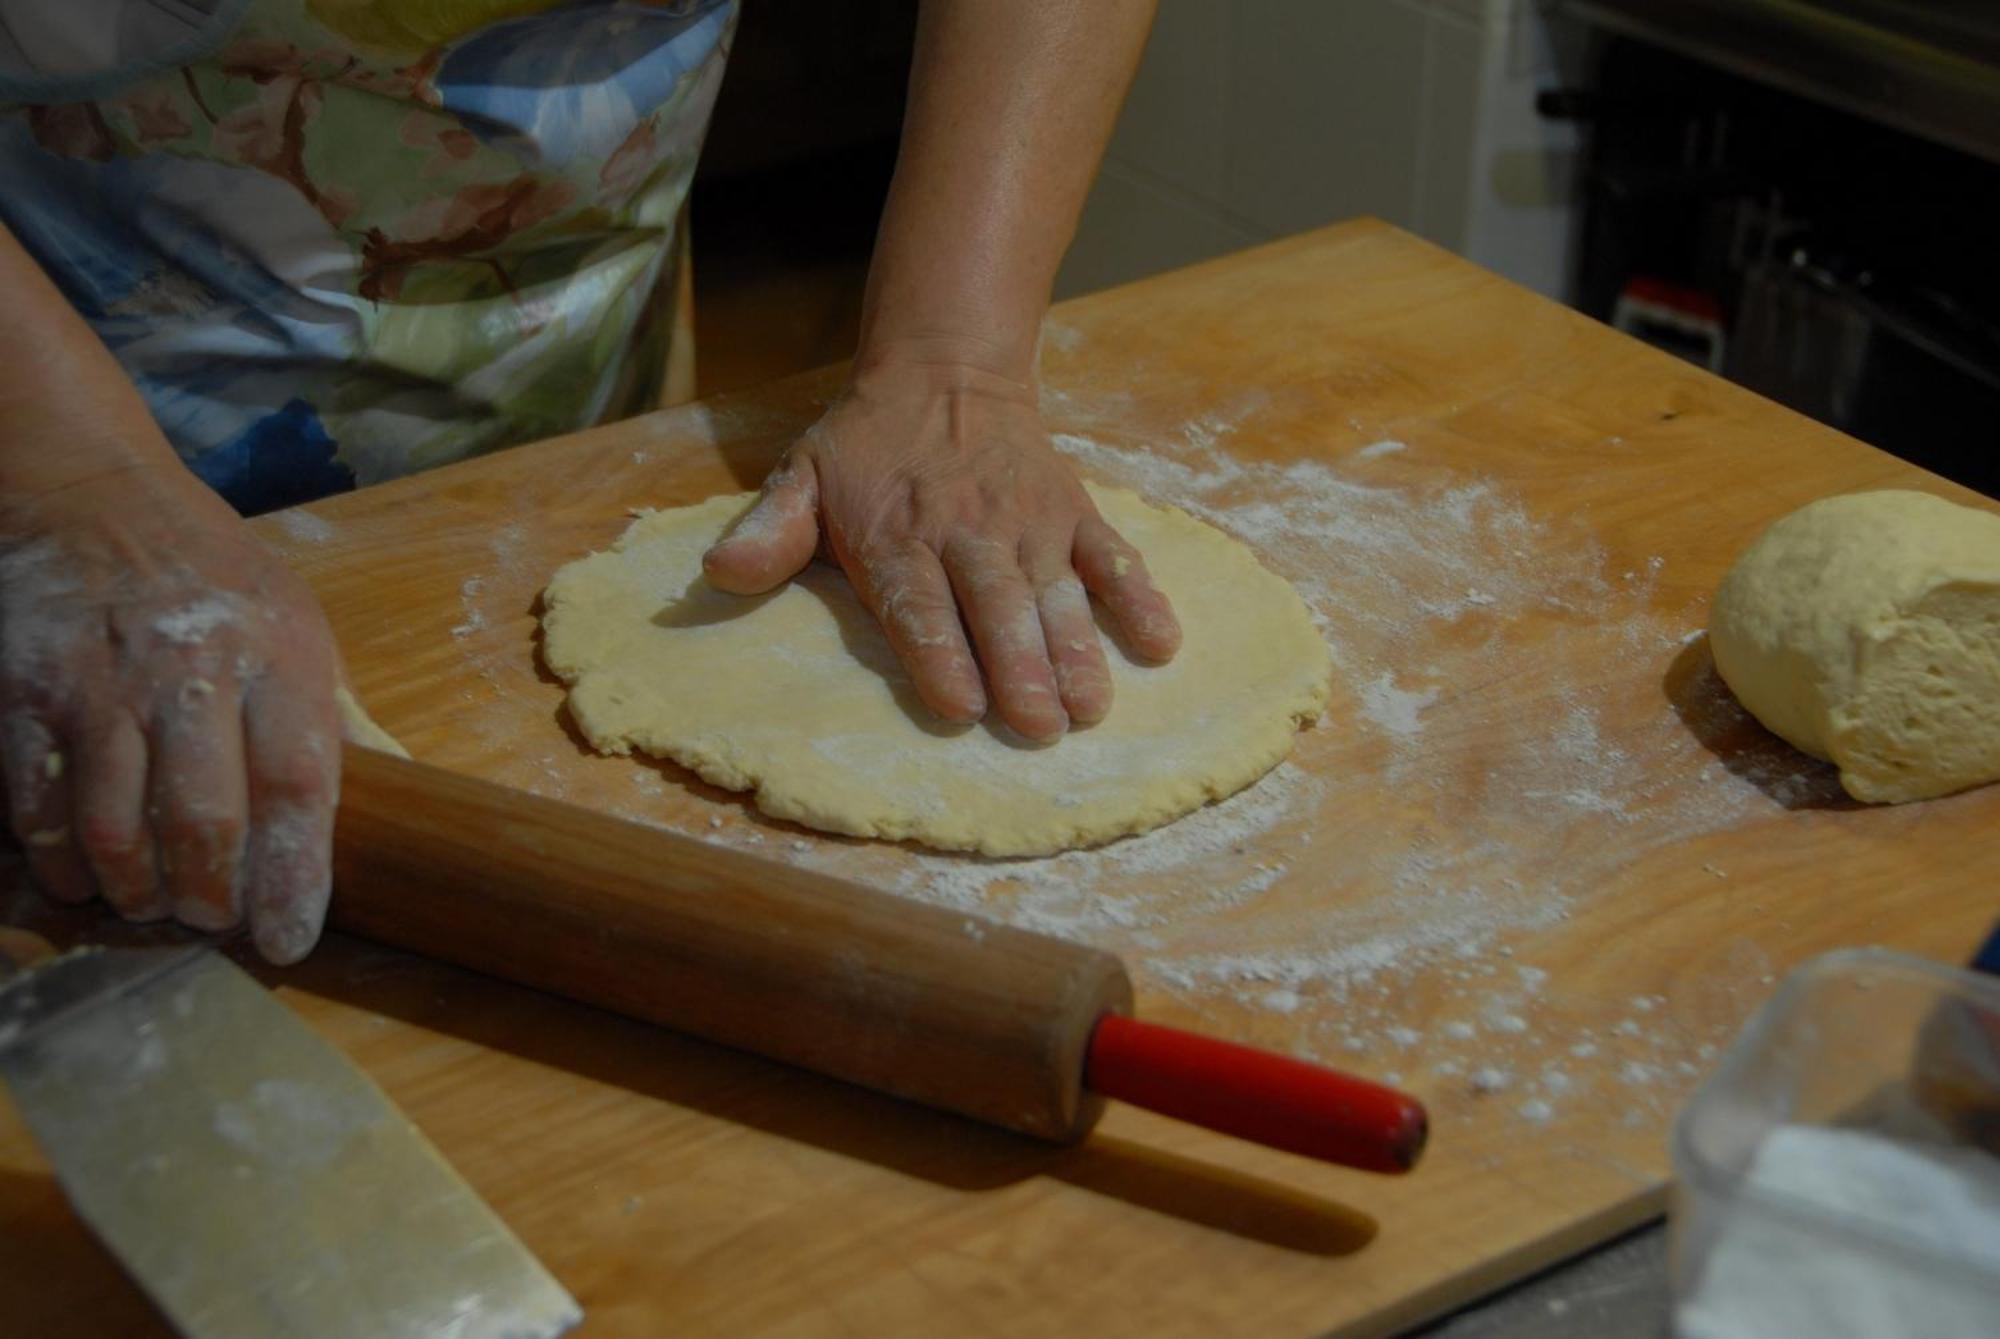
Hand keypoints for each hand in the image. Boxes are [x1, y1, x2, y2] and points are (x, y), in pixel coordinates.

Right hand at [0, 465, 342, 961]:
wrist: (92, 496)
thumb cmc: (215, 577)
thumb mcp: (296, 624)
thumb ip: (326, 715)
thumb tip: (383, 797)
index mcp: (277, 656)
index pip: (298, 787)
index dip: (295, 875)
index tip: (291, 937)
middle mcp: (192, 672)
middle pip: (205, 819)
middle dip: (210, 896)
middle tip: (212, 921)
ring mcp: (102, 683)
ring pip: (114, 824)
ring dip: (135, 888)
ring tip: (153, 904)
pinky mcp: (26, 692)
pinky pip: (39, 800)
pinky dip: (61, 857)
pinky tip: (84, 877)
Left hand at [702, 359, 1180, 740]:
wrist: (946, 370)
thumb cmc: (867, 446)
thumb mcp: (802, 474)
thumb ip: (770, 531)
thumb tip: (721, 573)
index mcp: (897, 533)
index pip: (918, 602)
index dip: (939, 652)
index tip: (960, 705)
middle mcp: (967, 531)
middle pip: (995, 605)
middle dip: (1018, 667)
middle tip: (1039, 727)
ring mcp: (1028, 522)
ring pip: (1055, 590)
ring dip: (1076, 649)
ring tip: (1091, 707)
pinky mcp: (1074, 511)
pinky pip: (1112, 555)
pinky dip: (1138, 595)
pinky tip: (1160, 642)